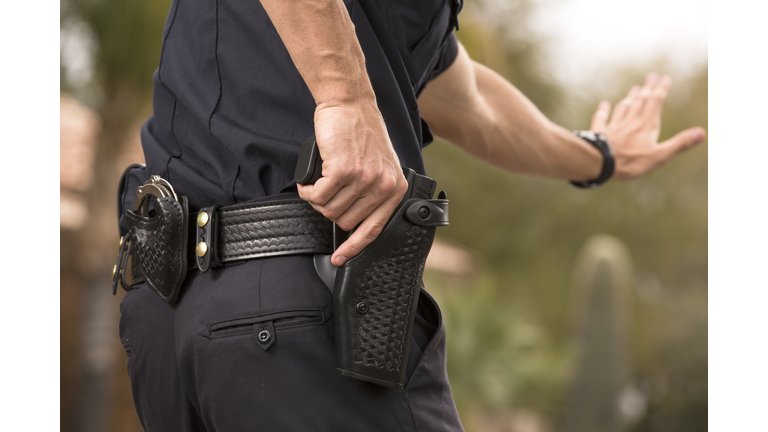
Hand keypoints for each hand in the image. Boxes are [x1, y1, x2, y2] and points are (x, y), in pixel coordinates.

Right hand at [297, 99, 407, 266]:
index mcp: (395, 188)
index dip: (354, 247)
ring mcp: (363, 179)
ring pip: (329, 209)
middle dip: (330, 210)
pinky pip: (317, 196)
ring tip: (317, 183)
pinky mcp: (342, 170)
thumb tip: (354, 221)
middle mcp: (383, 185)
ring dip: (317, 199)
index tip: (340, 259)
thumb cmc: (360, 132)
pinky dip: (307, 191)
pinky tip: (308, 182)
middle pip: (345, 221)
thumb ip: (373, 192)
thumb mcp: (379, 165)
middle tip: (325, 193)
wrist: (349, 104)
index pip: (374, 229)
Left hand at [590, 73, 705, 179]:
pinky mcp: (600, 132)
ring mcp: (614, 126)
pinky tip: (604, 104)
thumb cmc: (630, 162)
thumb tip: (702, 133)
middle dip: (647, 88)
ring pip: (624, 108)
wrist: (599, 163)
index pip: (656, 102)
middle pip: (640, 101)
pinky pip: (602, 118)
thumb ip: (679, 144)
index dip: (661, 89)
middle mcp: (631, 122)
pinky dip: (604, 110)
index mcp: (647, 126)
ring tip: (634, 89)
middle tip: (651, 76)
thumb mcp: (659, 156)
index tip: (664, 78)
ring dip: (630, 98)